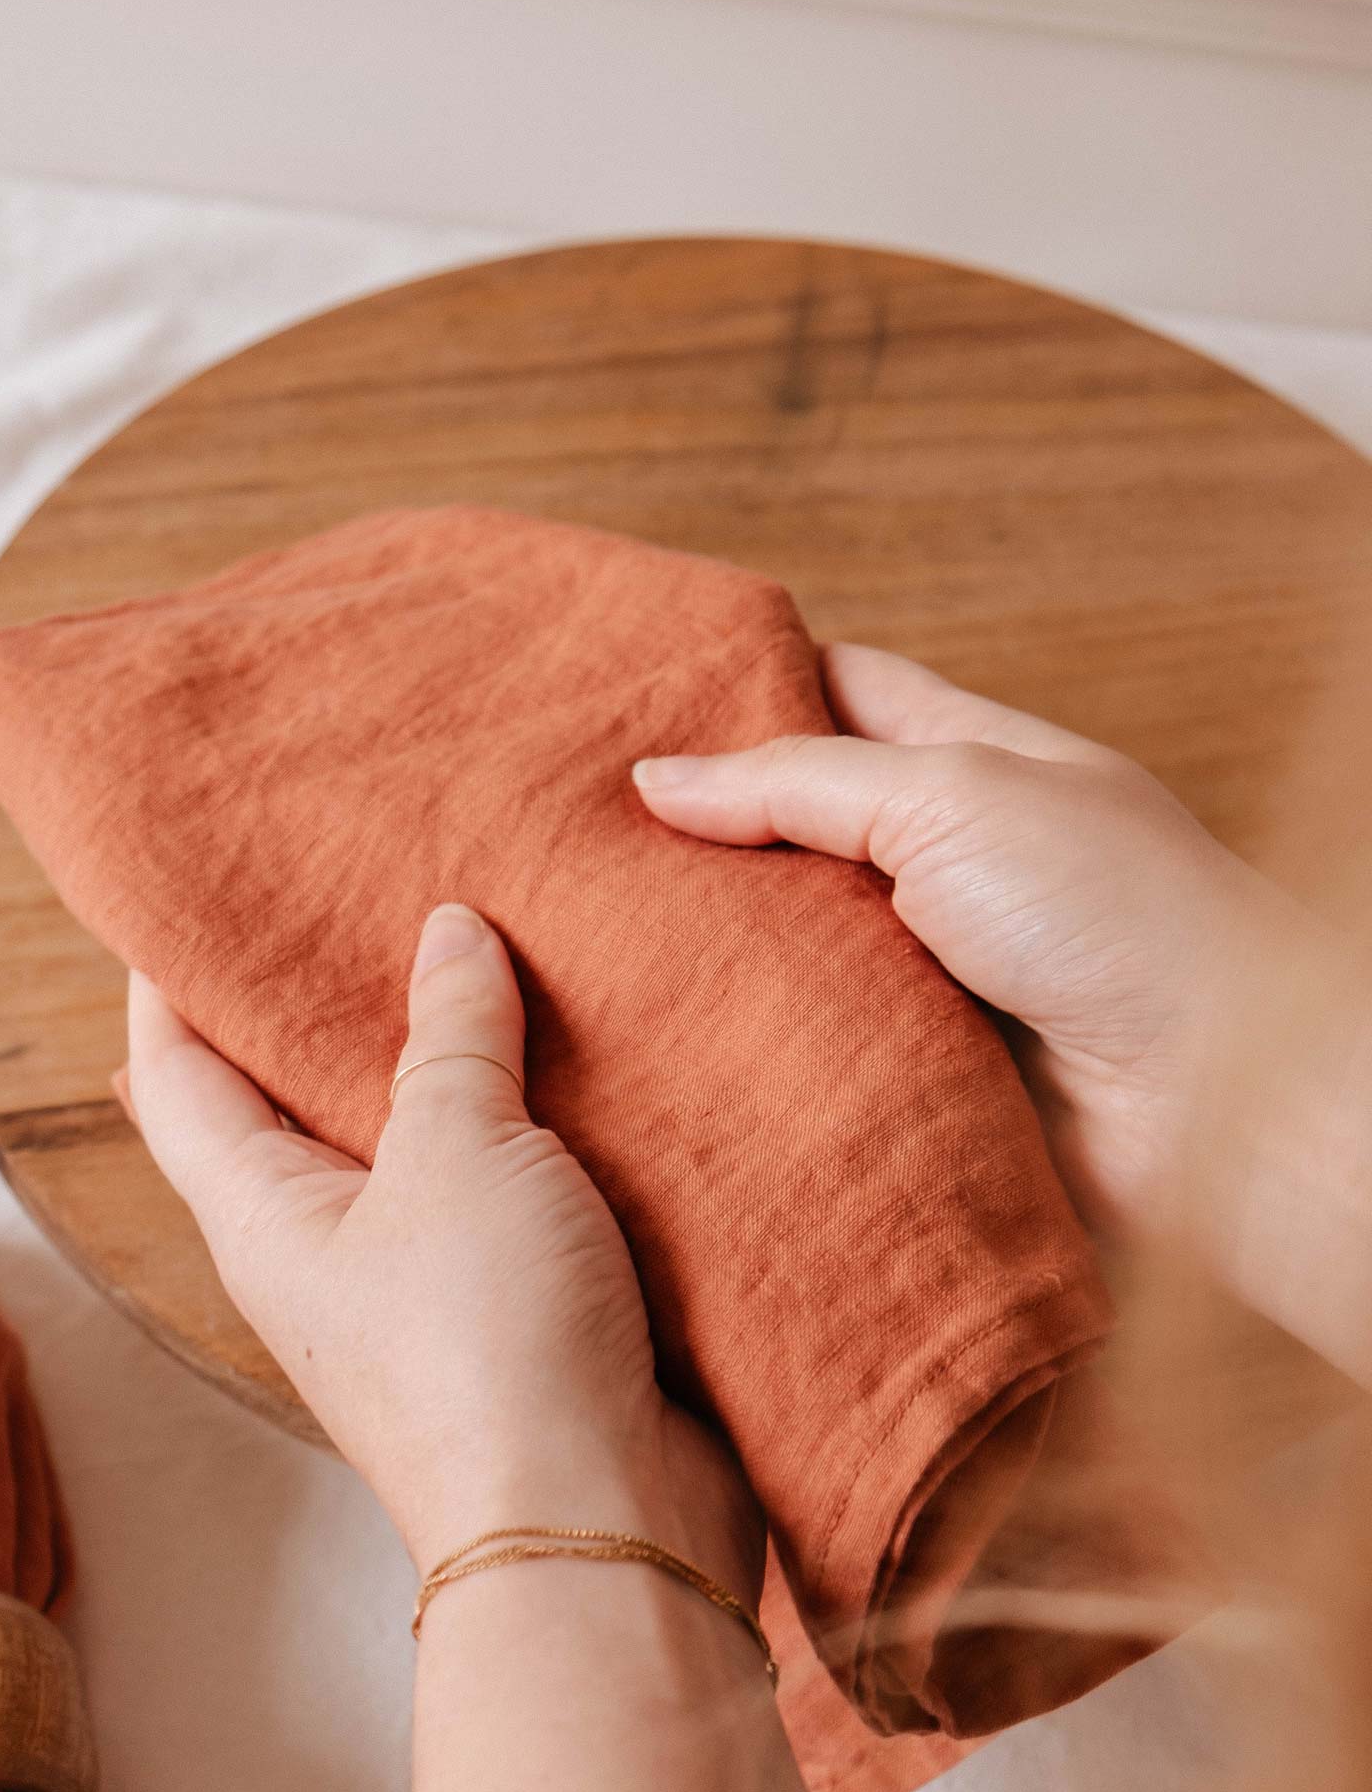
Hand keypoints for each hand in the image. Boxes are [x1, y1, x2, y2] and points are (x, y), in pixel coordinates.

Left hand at [127, 904, 758, 1586]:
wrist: (603, 1526)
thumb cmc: (490, 1344)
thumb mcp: (461, 1154)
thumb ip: (453, 1035)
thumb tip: (448, 931)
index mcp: (263, 1213)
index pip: (177, 1077)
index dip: (167, 983)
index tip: (188, 895)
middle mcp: (328, 1249)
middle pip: (296, 1100)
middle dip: (329, 998)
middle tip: (366, 887)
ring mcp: (424, 1283)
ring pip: (416, 1139)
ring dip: (448, 1054)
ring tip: (490, 940)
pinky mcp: (520, 1305)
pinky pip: (509, 1183)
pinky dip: (532, 1116)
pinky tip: (580, 1051)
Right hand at [634, 643, 1293, 1232]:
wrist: (1215, 1102)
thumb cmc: (1120, 917)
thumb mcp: (953, 795)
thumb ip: (802, 781)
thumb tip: (659, 777)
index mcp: (975, 763)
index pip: (841, 695)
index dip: (741, 689)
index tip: (630, 699)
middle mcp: (952, 862)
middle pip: (801, 828)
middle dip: (701, 831)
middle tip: (577, 832)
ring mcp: (935, 971)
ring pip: (794, 945)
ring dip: (714, 948)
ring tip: (590, 937)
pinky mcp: (921, 1070)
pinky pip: (814, 1046)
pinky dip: (749, 1043)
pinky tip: (660, 1037)